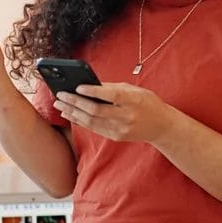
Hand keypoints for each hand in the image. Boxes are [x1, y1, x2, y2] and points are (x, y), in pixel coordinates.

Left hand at [52, 83, 176, 143]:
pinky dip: (80, 121)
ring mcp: (121, 129)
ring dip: (73, 112)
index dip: (93, 91)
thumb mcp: (135, 90)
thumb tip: (89, 84)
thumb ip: (113, 88)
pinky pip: (94, 128)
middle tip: (60, 95)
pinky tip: (70, 114)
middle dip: (75, 102)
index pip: (110, 96)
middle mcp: (127, 116)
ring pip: (91, 121)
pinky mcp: (116, 137)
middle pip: (96, 110)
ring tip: (60, 104)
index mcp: (133, 100)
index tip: (77, 86)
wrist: (161, 126)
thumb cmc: (147, 103)